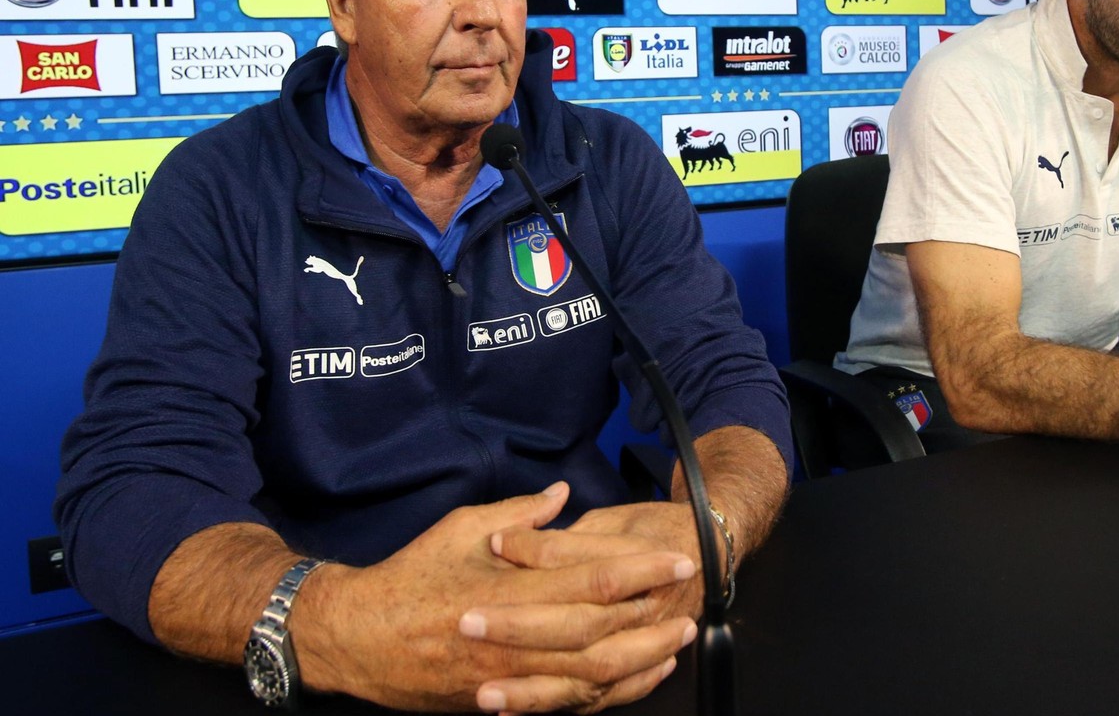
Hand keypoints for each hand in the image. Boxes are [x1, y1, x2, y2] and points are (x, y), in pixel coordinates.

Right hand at [293, 483, 698, 713]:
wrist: (355, 639)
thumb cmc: (407, 578)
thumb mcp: (459, 530)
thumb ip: (517, 516)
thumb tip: (561, 495)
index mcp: (510, 590)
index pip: (592, 579)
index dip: (640, 569)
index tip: (674, 557)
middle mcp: (515, 637)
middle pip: (603, 631)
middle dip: (652, 616)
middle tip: (691, 599)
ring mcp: (509, 677)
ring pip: (591, 676)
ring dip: (640, 660)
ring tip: (675, 643)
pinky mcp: (501, 702)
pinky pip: (564, 703)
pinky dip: (605, 694)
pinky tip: (630, 680)